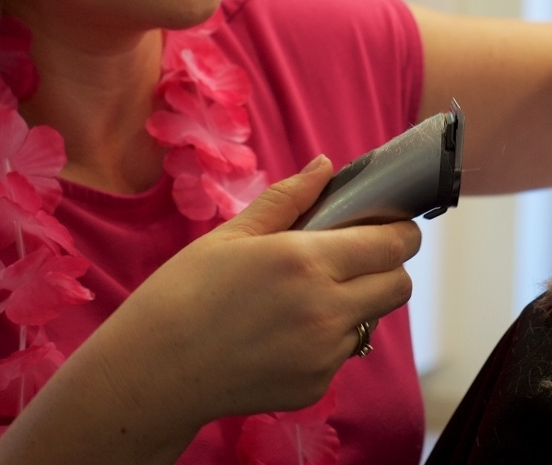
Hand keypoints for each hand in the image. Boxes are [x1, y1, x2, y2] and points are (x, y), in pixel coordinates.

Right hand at [92, 157, 420, 427]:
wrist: (152, 371)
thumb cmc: (184, 294)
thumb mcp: (233, 235)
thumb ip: (288, 199)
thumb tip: (326, 166)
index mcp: (306, 262)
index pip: (393, 244)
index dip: (399, 231)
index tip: (389, 225)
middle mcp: (325, 310)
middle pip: (399, 284)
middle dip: (388, 266)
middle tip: (357, 258)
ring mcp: (323, 354)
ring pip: (373, 318)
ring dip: (358, 302)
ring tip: (311, 295)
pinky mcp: (314, 385)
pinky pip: (343, 352)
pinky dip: (329, 338)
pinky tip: (287, 331)